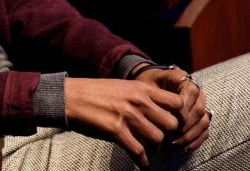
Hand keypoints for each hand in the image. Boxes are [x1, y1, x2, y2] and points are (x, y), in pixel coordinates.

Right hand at [62, 77, 181, 167]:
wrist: (71, 96)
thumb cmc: (96, 92)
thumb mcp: (123, 87)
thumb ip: (142, 96)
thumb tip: (159, 111)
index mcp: (142, 88)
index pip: (177, 102)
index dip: (179, 115)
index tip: (172, 123)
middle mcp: (138, 101)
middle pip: (171, 123)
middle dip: (168, 133)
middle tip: (161, 137)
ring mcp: (128, 116)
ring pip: (158, 138)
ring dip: (154, 147)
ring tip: (148, 149)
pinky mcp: (116, 130)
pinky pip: (139, 152)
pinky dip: (142, 161)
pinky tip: (142, 164)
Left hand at [132, 67, 209, 150]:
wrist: (150, 85)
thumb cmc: (147, 85)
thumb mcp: (147, 84)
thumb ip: (155, 95)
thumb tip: (164, 115)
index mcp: (184, 78)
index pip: (191, 92)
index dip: (182, 109)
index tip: (170, 121)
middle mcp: (196, 90)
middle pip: (199, 109)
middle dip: (186, 125)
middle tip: (171, 136)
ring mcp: (200, 104)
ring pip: (204, 121)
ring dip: (191, 135)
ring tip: (175, 143)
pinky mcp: (200, 116)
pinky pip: (205, 130)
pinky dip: (196, 140)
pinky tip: (184, 147)